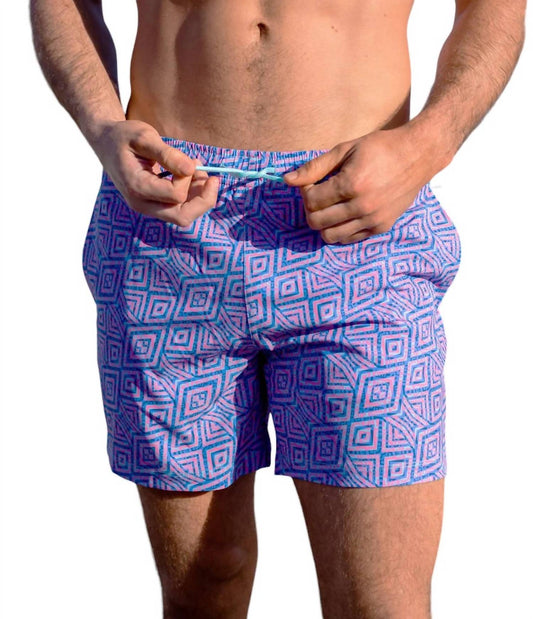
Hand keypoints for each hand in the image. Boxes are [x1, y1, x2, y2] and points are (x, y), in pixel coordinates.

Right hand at [92, 120, 218, 225]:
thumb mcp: (144, 136)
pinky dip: (192, 196)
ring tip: (201, 172)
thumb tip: (191, 168)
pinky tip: (193, 176)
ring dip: (199, 197)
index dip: (188, 178)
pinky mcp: (155, 206)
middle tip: (212, 177)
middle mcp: (142, 204)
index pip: (176, 195)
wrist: (107, 144)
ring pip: (183, 216)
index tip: (188, 160)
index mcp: (137, 187)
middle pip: (183, 217)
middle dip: (203, 200)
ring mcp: (148, 208)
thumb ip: (167, 153)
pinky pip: (179, 210)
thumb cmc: (123, 137)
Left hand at [282, 126, 435, 243]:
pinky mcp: (381, 227)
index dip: (305, 192)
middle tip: (319, 195)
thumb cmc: (380, 148)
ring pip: (330, 236)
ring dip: (323, 223)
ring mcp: (373, 219)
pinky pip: (350, 239)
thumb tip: (286, 180)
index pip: (311, 201)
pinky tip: (344, 213)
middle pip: (316, 221)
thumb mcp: (345, 149)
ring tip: (330, 206)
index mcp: (351, 184)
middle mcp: (362, 205)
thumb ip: (315, 167)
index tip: (313, 182)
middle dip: (311, 209)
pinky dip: (340, 229)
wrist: (419, 155)